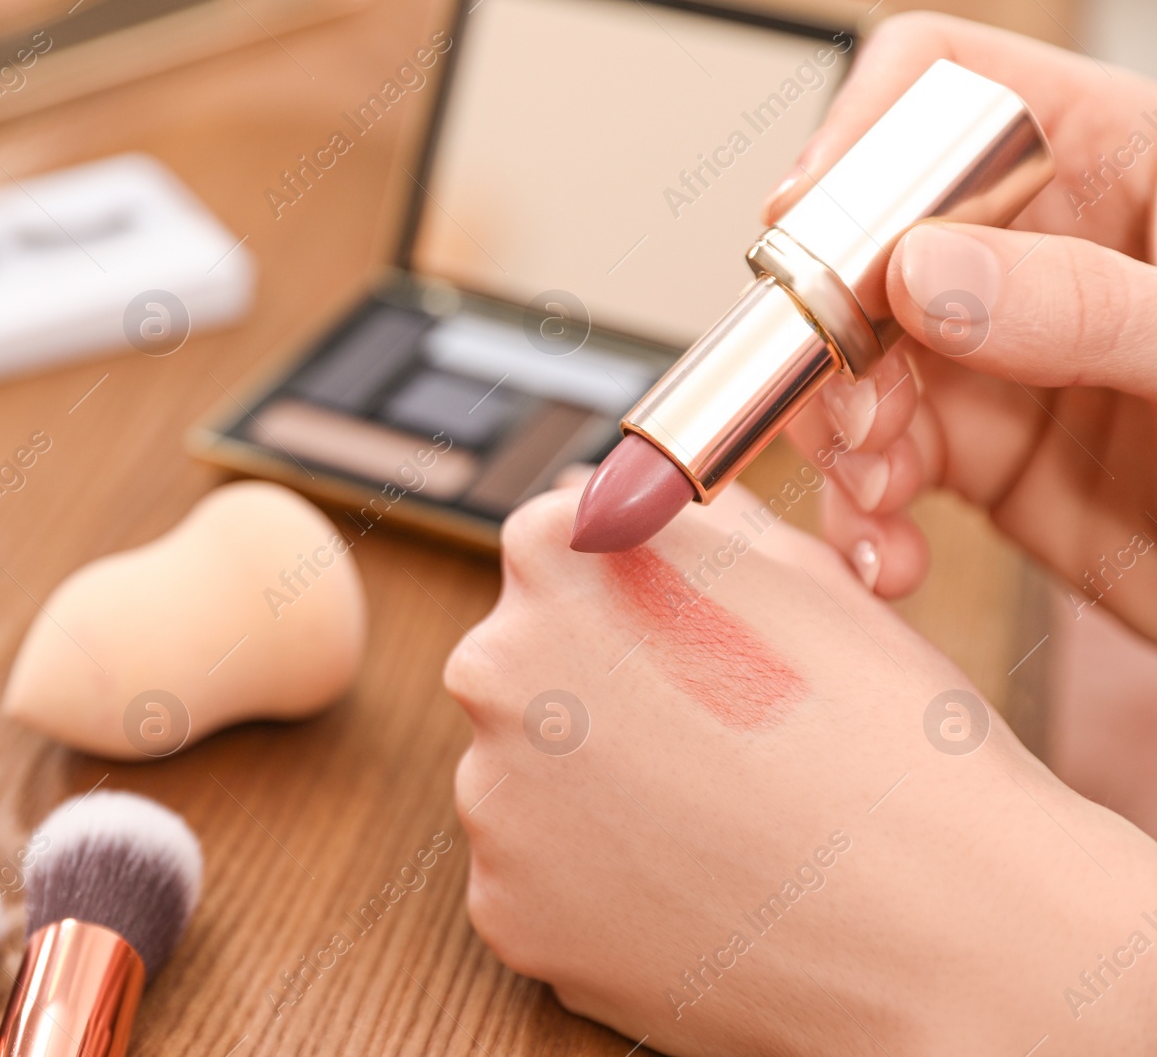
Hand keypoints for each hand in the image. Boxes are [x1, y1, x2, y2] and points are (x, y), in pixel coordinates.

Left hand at [447, 485, 1156, 1053]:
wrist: (943, 923)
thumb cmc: (888, 738)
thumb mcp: (797, 571)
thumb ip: (689, 524)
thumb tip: (638, 511)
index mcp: (558, 555)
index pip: (557, 553)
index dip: (630, 601)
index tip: (678, 642)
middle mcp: (495, 665)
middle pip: (531, 669)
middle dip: (602, 700)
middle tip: (707, 750)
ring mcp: (490, 797)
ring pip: (529, 782)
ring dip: (594, 798)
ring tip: (711, 830)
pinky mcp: (505, 911)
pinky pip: (536, 884)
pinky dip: (594, 891)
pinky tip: (686, 891)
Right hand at [772, 13, 1156, 641]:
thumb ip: (1087, 302)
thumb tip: (924, 273)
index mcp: (1114, 165)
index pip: (950, 86)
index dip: (859, 135)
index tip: (805, 224)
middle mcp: (1036, 254)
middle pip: (864, 243)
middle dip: (827, 330)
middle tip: (851, 408)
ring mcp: (1000, 357)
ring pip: (849, 364)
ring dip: (834, 437)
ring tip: (876, 492)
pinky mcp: (983, 455)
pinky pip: (875, 468)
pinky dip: (857, 515)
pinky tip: (890, 548)